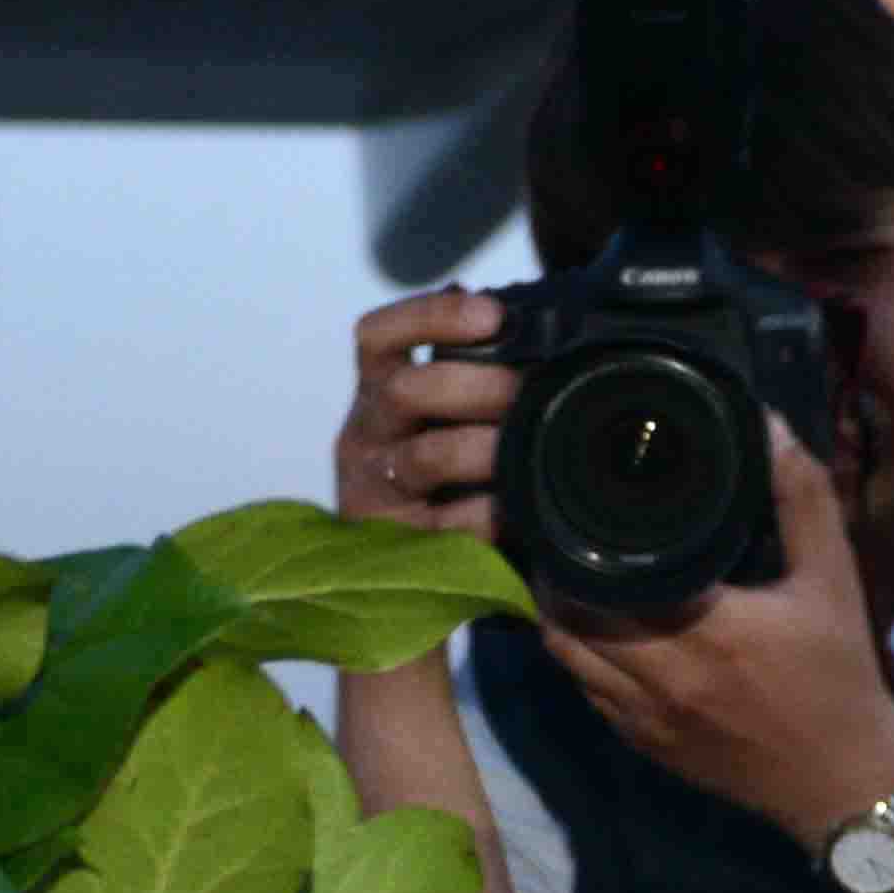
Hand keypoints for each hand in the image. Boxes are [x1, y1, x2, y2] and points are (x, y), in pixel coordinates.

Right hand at [337, 291, 508, 534]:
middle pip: (406, 390)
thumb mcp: (438, 419)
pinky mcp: (395, 544)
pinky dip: (486, 514)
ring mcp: (374, 491)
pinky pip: (445, 524)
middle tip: (527, 390)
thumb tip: (526, 318)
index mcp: (377, 394)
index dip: (430, 316)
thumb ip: (465, 373)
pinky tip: (514, 510)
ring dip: (485, 448)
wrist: (402, 578)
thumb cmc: (436, 478)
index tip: (490, 314)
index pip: (380, 336)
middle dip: (477, 385)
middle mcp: (366, 435)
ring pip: (426, 456)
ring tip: (528, 448)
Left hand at [543, 417, 893, 865]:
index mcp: (708, 631)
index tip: (575, 504)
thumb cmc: (840, 674)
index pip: (609, 578)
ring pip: (567, 659)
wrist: (845, 781)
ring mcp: (646, 718)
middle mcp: (664, 677)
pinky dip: (581, 660)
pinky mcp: (644, 746)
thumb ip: (802, 498)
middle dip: (558, 576)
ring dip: (561, 619)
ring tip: (571, 577)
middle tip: (563, 536)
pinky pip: (586, 693)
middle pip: (569, 619)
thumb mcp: (833, 578)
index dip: (580, 543)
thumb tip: (769, 426)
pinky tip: (596, 632)